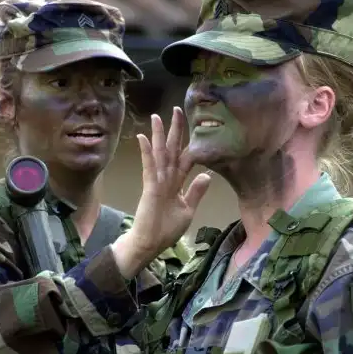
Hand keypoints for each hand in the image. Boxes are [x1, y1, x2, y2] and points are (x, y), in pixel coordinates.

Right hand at [112, 107, 210, 278]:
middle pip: (171, 150)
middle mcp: (167, 179)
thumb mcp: (187, 210)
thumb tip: (208, 175)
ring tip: (157, 116)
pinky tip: (144, 138)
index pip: (184, 157)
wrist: (149, 244)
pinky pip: (149, 167)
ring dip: (158, 135)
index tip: (191, 125)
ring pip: (160, 154)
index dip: (188, 142)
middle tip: (176, 109)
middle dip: (174, 130)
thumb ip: (195, 192)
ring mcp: (157, 182)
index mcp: (177, 183)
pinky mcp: (150, 188)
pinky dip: (147, 153)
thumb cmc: (165, 229)